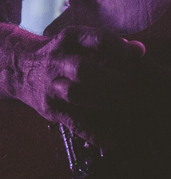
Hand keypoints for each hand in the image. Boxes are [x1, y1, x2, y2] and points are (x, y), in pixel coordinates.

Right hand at [0, 25, 144, 147]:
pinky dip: (94, 133)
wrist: (22, 68)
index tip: (136, 59)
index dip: (119, 49)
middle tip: (131, 86)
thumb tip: (139, 50)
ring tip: (125, 106)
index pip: (97, 39)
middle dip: (111, 79)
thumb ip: (110, 46)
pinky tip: (113, 139)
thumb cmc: (66, 53)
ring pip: (75, 94)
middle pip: (84, 69)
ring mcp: (52, 85)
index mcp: (71, 38)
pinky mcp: (51, 109)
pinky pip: (73, 122)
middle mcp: (59, 60)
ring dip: (103, 101)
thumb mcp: (81, 42)